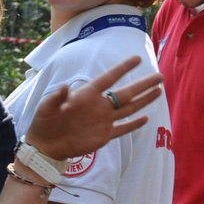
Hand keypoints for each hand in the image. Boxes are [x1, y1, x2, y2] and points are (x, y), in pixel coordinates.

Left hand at [22, 56, 161, 160]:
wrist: (46, 145)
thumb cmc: (44, 122)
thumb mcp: (46, 107)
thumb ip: (56, 97)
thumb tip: (65, 87)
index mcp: (86, 95)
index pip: (108, 78)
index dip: (122, 69)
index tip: (137, 59)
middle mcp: (98, 105)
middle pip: (126, 93)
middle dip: (143, 84)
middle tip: (159, 76)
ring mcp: (103, 120)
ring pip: (128, 108)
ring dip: (144, 100)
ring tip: (159, 90)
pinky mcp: (104, 135)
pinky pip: (122, 128)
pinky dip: (133, 124)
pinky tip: (146, 118)